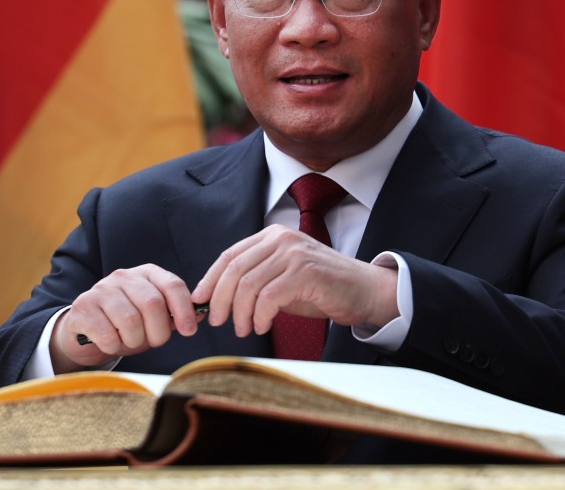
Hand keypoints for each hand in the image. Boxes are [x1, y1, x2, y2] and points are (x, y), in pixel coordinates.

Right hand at [50, 264, 199, 372]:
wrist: (86, 330)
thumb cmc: (126, 324)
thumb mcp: (154, 318)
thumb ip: (175, 315)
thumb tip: (202, 315)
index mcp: (147, 274)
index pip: (173, 285)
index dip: (184, 309)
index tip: (189, 330)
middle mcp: (124, 276)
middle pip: (153, 304)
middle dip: (158, 332)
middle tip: (153, 342)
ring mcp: (101, 289)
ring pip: (130, 320)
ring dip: (134, 341)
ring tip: (129, 341)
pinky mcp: (83, 308)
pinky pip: (108, 334)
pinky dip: (114, 346)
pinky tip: (110, 343)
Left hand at [191, 225, 397, 337]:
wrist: (364, 290)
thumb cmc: (322, 288)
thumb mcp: (282, 278)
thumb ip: (256, 280)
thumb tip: (219, 299)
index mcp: (272, 236)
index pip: (230, 255)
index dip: (210, 280)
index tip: (200, 301)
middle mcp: (281, 239)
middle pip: (235, 269)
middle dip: (221, 299)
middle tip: (219, 322)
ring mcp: (293, 254)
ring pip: (248, 284)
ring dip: (240, 313)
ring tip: (243, 329)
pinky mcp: (305, 272)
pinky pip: (269, 297)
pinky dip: (259, 316)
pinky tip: (261, 326)